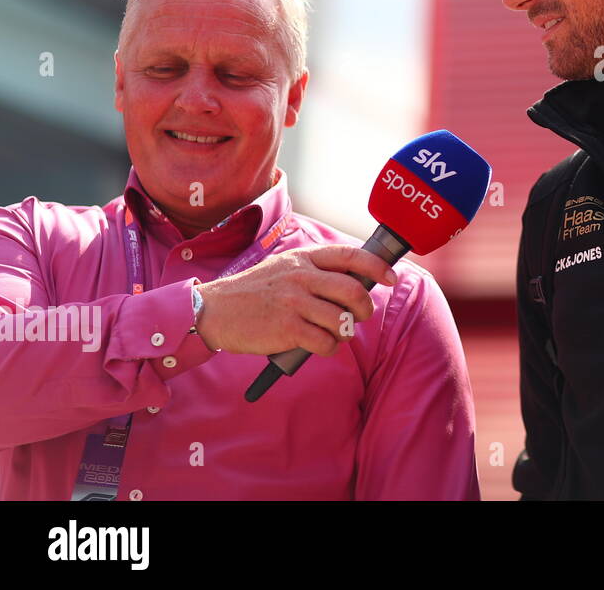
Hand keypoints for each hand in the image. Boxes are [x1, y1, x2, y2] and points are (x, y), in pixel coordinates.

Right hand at [193, 245, 396, 355]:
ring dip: (344, 332)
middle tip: (359, 317)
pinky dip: (329, 348)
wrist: (213, 310)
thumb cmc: (255, 292)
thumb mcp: (285, 268)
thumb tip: (356, 281)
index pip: (352, 256)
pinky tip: (319, 346)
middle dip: (365, 308)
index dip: (377, 267)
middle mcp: (301, 276)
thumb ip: (316, 270)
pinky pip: (325, 342)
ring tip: (333, 334)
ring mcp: (294, 302)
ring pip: (342, 319)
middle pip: (354, 291)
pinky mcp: (287, 328)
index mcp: (305, 258)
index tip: (390, 278)